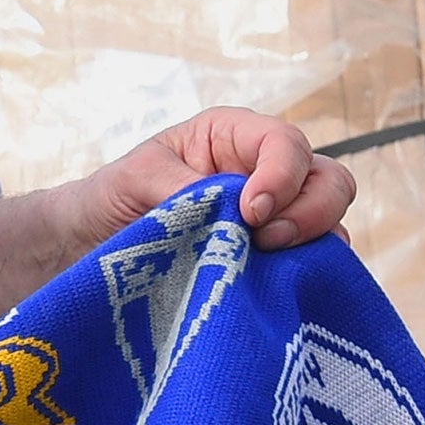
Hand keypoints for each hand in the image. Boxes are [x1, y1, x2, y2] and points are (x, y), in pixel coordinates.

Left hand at [77, 106, 355, 253]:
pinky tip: (274, 288)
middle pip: (329, 181)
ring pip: (331, 224)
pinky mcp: (276, 259)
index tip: (252, 212)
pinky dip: (306, 275)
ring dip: (311, 245)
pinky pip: (316, 265)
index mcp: (233, 136)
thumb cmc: (113, 196)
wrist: (93, 243)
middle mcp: (264, 172)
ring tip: (263, 264)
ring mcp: (277, 216)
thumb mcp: (135, 178)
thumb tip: (234, 215)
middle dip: (310, 212)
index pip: (286, 143)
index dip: (282, 175)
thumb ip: (184, 188)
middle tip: (265, 241)